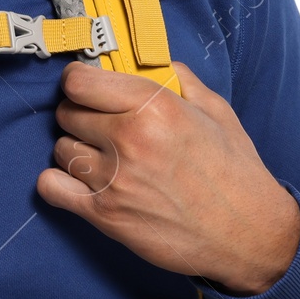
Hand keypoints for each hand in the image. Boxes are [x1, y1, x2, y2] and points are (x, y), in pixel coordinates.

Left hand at [36, 61, 299, 295]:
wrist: (248, 234)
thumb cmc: (235, 172)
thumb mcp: (216, 111)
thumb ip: (180, 80)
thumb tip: (153, 63)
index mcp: (154, 106)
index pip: (79, 81)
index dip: (78, 82)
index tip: (85, 88)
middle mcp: (129, 138)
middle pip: (67, 113)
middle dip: (79, 115)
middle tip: (100, 126)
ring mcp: (114, 179)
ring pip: (61, 149)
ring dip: (76, 150)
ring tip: (101, 157)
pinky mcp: (105, 215)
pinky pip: (51, 187)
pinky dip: (58, 183)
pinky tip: (79, 182)